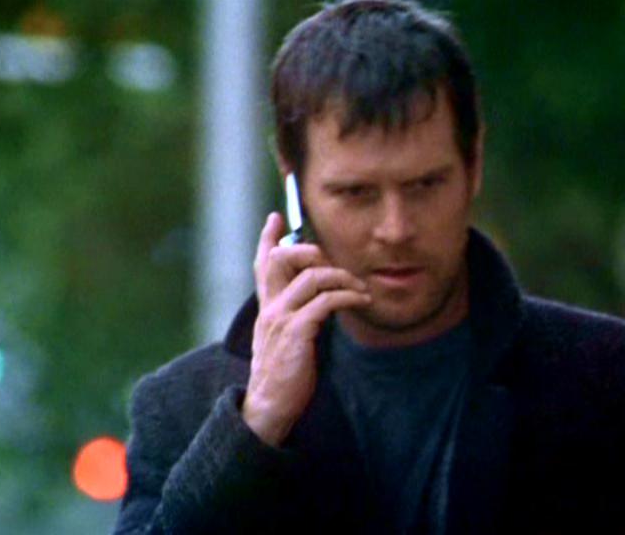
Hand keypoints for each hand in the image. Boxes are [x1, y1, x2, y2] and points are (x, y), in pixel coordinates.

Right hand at [241, 213, 369, 445]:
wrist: (269, 408)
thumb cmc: (284, 375)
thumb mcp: (285, 340)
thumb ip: (296, 316)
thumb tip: (322, 299)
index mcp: (266, 308)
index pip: (262, 265)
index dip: (268, 239)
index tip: (275, 217)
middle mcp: (270, 308)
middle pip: (283, 259)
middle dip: (312, 251)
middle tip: (336, 265)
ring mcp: (281, 319)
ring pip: (311, 276)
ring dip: (342, 277)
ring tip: (360, 289)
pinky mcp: (296, 332)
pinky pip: (325, 301)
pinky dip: (348, 297)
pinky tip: (362, 302)